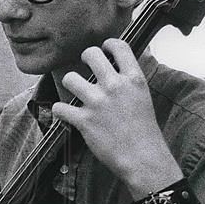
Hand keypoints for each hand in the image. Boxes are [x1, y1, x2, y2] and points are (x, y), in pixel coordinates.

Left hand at [51, 38, 181, 197]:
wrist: (142, 158)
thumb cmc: (145, 131)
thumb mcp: (144, 97)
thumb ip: (130, 81)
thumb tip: (119, 68)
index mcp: (133, 79)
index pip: (118, 46)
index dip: (107, 45)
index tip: (103, 50)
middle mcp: (114, 86)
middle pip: (91, 54)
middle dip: (85, 59)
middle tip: (84, 68)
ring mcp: (97, 102)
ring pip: (70, 78)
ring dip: (70, 85)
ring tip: (75, 93)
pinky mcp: (84, 120)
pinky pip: (60, 107)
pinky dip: (60, 111)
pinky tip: (66, 114)